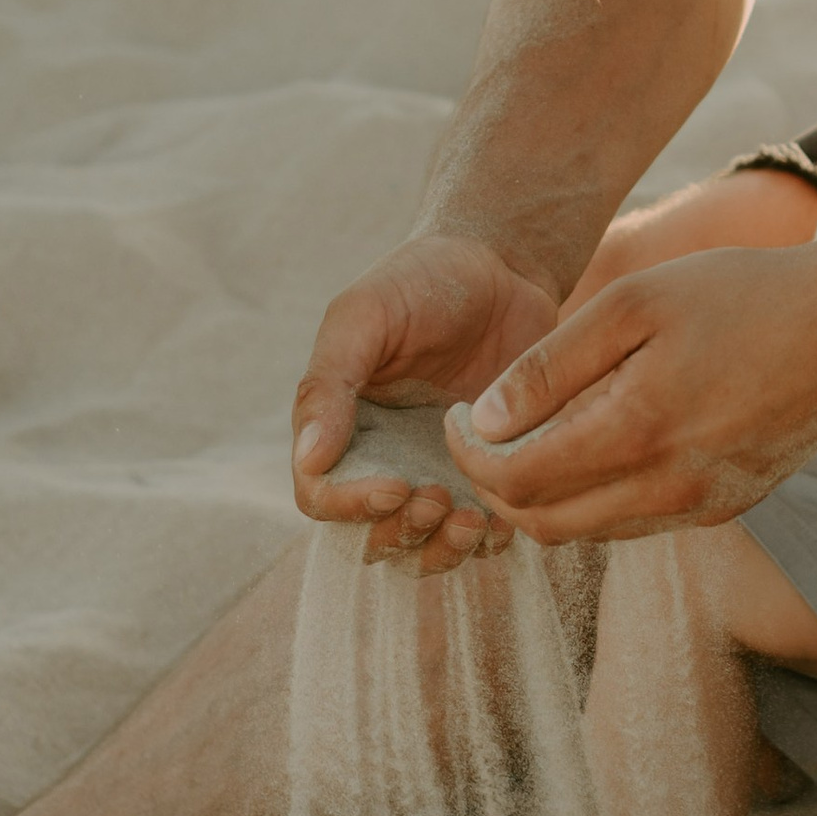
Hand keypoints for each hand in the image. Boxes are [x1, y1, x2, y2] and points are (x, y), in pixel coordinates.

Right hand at [291, 235, 560, 569]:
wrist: (503, 266)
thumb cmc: (422, 281)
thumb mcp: (365, 315)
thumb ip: (330, 382)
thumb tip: (309, 459)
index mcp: (341, 427)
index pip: (322, 495)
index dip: (350, 506)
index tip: (394, 486)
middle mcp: (384, 460)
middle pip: (372, 535)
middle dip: (401, 532)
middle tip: (437, 496)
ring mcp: (438, 473)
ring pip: (424, 548)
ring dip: (442, 549)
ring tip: (472, 517)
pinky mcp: (489, 476)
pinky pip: (484, 535)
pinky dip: (491, 540)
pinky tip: (507, 512)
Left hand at [439, 240, 816, 542]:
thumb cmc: (743, 294)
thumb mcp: (636, 302)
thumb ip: (552, 364)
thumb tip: (481, 420)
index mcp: (639, 432)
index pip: (516, 480)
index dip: (466, 456)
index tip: (453, 416)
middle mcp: (670, 489)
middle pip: (542, 522)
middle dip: (494, 487)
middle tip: (477, 436)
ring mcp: (701, 508)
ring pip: (586, 531)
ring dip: (543, 497)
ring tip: (529, 437)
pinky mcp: (726, 509)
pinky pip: (633, 523)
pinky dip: (594, 498)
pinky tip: (594, 444)